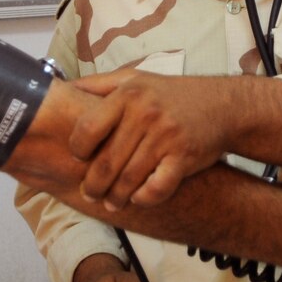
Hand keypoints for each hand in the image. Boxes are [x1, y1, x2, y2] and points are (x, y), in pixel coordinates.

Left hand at [68, 71, 230, 209]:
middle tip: (89, 193)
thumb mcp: (134, 79)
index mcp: (127, 95)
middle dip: (93, 185)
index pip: (88, 128)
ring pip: (129, 179)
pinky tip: (138, 199)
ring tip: (111, 202)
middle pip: (106, 161)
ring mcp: (166, 137)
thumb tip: (59, 88)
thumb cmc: (171, 94)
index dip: (77, 149)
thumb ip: (98, 84)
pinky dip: (144, 198)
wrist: (222, 105)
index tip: (77, 158)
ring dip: (116, 197)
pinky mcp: (184, 157)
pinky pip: (158, 187)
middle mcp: (145, 114)